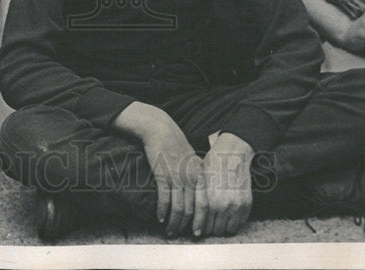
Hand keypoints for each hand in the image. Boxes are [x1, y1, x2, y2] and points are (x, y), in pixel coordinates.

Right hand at [141, 118, 203, 237]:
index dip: (201, 220)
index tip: (197, 232)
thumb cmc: (174, 143)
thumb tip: (197, 192)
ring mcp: (177, 176)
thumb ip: (196, 174)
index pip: (205, 203)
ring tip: (169, 231)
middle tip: (180, 235)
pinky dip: (162, 211)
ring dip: (173, 222)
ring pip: (178, 208)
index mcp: (200, 174)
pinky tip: (160, 218)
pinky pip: (164, 199)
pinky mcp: (163, 175)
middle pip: (191, 209)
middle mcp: (191, 177)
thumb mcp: (191, 158)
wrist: (160, 129)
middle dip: (186, 226)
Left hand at [193, 133, 253, 236]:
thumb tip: (189, 214)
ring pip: (228, 230)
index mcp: (209, 201)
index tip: (197, 231)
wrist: (232, 154)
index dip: (198, 228)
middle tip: (207, 223)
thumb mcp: (199, 181)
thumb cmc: (211, 165)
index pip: (202, 226)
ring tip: (217, 220)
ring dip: (222, 226)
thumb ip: (196, 200)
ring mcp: (236, 206)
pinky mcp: (246, 204)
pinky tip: (228, 214)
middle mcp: (223, 206)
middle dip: (209, 228)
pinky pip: (240, 223)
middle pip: (214, 230)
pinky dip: (234, 222)